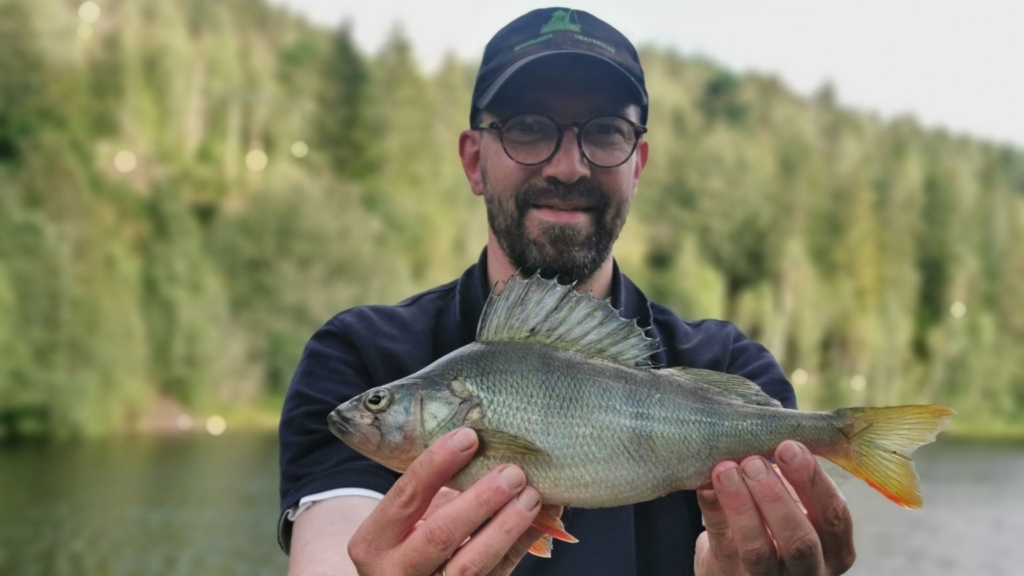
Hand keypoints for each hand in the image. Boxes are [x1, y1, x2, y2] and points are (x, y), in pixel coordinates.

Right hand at [347, 427, 554, 575]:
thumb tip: (481, 443)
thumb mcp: (405, 518)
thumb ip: (431, 490)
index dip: (437, 464)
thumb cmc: (407, 539)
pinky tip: (542, 518)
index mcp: (372, 543)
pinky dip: (523, 543)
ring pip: (472, 564)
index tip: (469, 436)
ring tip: (530, 496)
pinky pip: (499, 573)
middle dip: (480, 500)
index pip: (406, 496)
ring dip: (506, 527)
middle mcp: (396, 572)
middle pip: (440, 534)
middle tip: (512, 472)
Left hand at [695, 441, 855, 575]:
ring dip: (741, 506)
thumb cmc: (776, 522)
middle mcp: (808, 570)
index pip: (834, 516)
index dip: (812, 480)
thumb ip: (791, 480)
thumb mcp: (795, 506)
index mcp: (834, 547)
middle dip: (776, 497)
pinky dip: (714, 511)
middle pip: (800, 540)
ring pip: (758, 550)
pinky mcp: (729, 575)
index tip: (789, 446)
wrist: (739, 564)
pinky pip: (721, 544)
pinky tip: (707, 485)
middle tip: (753, 462)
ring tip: (726, 470)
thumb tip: (772, 436)